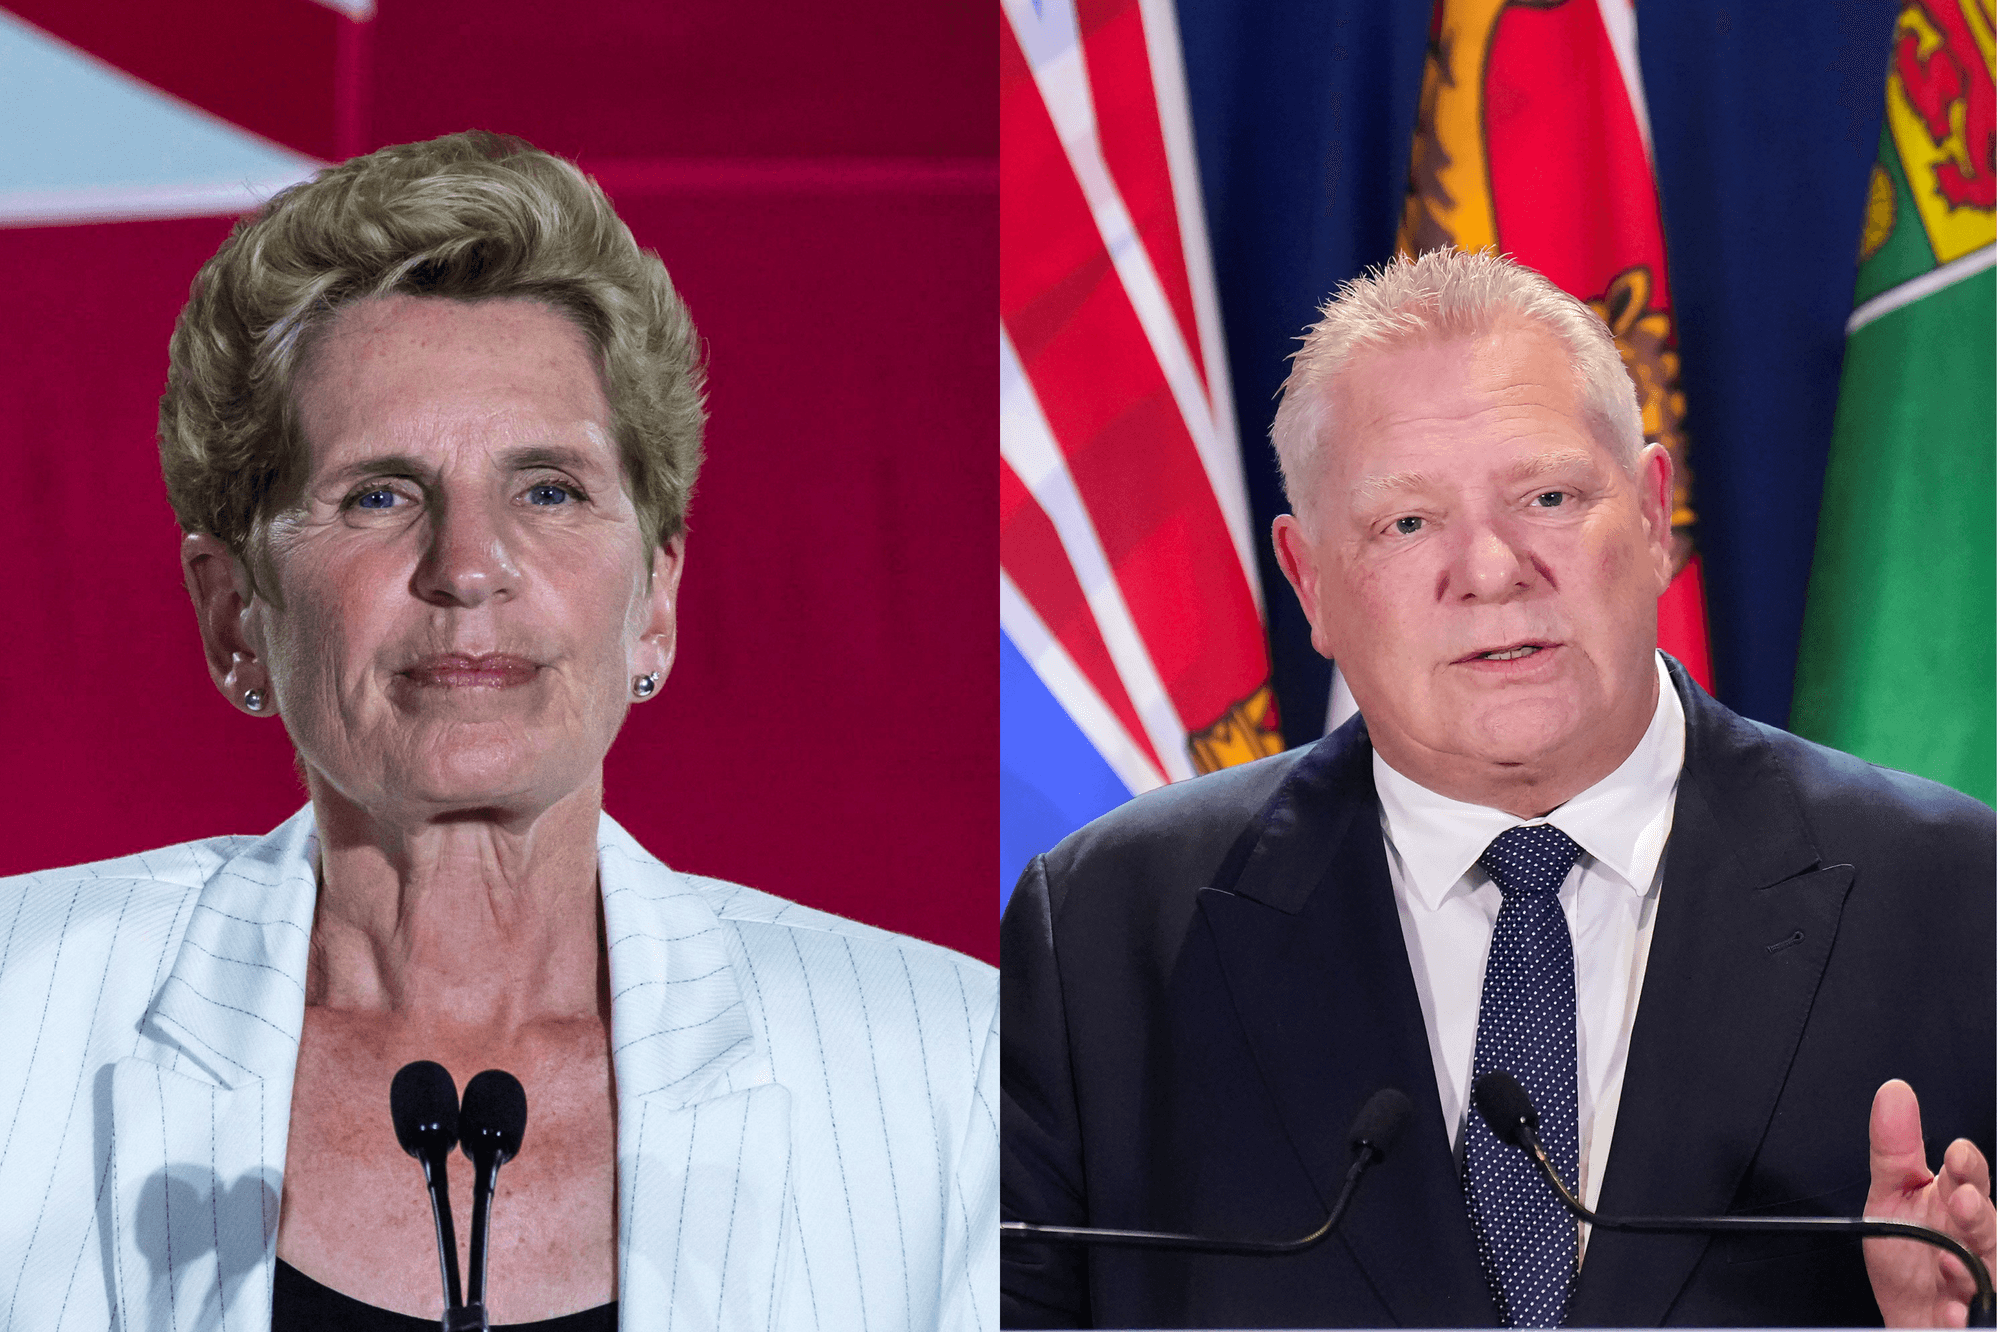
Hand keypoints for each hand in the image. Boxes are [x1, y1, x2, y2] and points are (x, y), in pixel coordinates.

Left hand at [1863, 1078, 1995, 1327]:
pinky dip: (1960, 1313)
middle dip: (1978, 1213)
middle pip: (1987, 1225)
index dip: (1966, 1167)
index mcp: (1954, 1204)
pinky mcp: (1971, 1316)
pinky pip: (1974, 1316)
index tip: (1955, 1154)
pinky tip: (1949, 1309)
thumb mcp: (1891, 1195)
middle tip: (1964, 1200)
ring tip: (1953, 1261)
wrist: (1904, 1313)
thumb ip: (1894, 1149)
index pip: (1969, 1179)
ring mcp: (1977, 1281)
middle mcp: (1972, 1240)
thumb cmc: (1905, 1253)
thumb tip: (1894, 1093)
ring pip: (1989, 1271)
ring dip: (1973, 1267)